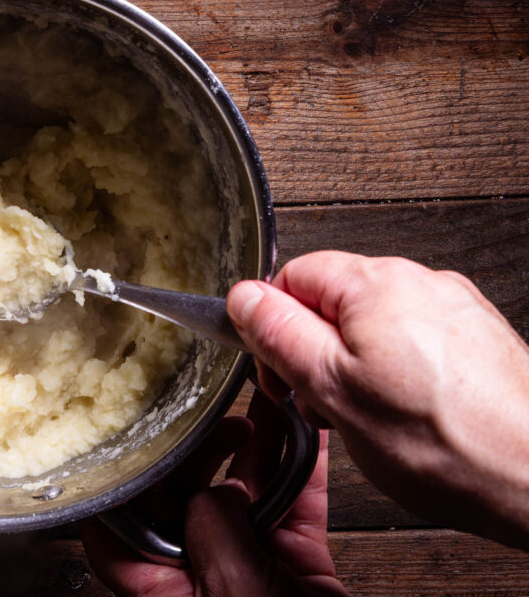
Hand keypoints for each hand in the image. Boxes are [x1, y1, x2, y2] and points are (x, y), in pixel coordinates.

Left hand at [80, 391, 348, 595]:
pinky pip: (293, 509)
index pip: (115, 532)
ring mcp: (248, 569)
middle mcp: (200, 576)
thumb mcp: (237, 592)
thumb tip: (212, 490)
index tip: (125, 435)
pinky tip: (304, 436)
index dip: (116, 481)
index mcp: (164, 590)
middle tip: (213, 419)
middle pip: (181, 499)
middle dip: (196, 451)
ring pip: (241, 495)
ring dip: (254, 449)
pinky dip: (300, 471)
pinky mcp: (294, 568)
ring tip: (261, 411)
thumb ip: (214, 534)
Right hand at [227, 251, 528, 549]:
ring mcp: (453, 310)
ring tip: (367, 418)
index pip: (292, 275)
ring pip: (372, 327)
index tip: (277, 370)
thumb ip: (278, 334)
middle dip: (314, 352)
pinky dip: (396, 376)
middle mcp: (420, 283)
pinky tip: (405, 417)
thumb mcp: (331, 388)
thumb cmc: (447, 442)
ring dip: (353, 369)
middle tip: (320, 404)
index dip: (272, 326)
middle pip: (332, 301)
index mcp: (377, 283)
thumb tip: (242, 297)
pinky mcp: (476, 341)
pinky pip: (412, 345)